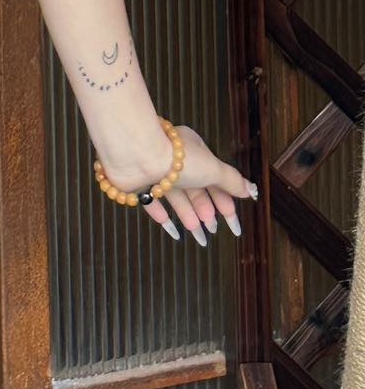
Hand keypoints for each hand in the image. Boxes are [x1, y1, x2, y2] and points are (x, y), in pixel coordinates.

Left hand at [98, 122, 257, 244]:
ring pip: (176, 198)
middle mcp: (172, 160)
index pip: (212, 178)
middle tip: (214, 230)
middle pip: (194, 190)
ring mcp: (154, 172)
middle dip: (205, 210)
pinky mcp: (137, 184)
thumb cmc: (177, 158)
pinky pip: (152, 203)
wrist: (136, 155)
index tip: (232, 223)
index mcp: (191, 151)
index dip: (224, 201)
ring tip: (200, 237)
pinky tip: (173, 231)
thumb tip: (251, 190)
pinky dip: (163, 217)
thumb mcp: (212, 168)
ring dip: (188, 217)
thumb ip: (231, 181)